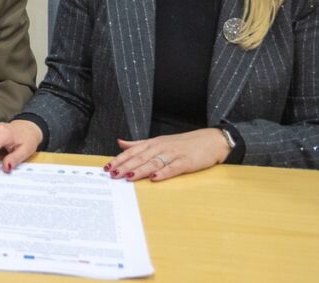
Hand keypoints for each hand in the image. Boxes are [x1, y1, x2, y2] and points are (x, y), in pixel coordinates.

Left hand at [106, 128, 230, 181]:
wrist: (211, 140)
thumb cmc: (183, 143)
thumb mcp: (159, 141)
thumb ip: (139, 143)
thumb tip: (120, 143)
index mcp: (154, 143)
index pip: (132, 151)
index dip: (119, 159)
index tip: (108, 166)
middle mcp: (161, 147)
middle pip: (140, 157)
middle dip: (125, 166)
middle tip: (113, 174)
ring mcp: (174, 154)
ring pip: (153, 162)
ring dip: (140, 170)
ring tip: (128, 176)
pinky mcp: (186, 162)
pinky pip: (173, 168)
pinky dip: (163, 173)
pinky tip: (154, 178)